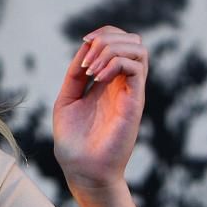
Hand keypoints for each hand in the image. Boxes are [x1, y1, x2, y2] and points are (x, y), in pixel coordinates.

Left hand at [52, 26, 147, 191]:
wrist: (83, 171)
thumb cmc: (74, 142)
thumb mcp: (67, 100)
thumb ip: (75, 75)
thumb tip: (84, 48)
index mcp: (108, 82)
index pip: (118, 42)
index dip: (103, 34)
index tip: (83, 45)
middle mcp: (123, 84)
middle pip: (133, 41)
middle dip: (108, 37)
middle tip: (87, 57)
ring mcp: (130, 92)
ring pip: (139, 49)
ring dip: (112, 49)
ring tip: (91, 69)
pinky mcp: (134, 103)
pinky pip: (136, 69)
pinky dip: (115, 63)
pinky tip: (97, 78)